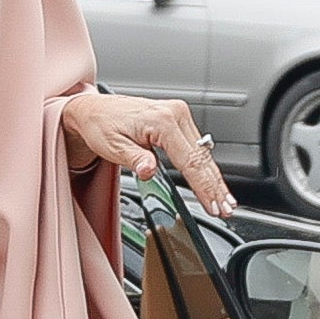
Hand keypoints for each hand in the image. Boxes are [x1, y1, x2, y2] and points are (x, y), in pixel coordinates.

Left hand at [63, 89, 230, 214]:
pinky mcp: (178, 119)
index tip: (212, 204)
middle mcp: (174, 113)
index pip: (190, 160)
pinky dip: (205, 166)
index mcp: (162, 120)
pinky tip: (211, 181)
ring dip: (213, 178)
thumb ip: (134, 159)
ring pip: (204, 152)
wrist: (94, 109)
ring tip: (224, 201)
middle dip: (216, 186)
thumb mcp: (112, 147)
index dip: (203, 186)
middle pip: (203, 157)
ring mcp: (178, 114)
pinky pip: (197, 146)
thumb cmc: (100, 125)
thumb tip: (149, 171)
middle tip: (226, 208)